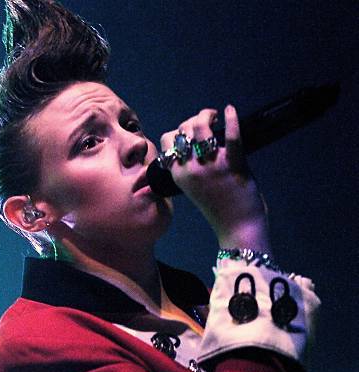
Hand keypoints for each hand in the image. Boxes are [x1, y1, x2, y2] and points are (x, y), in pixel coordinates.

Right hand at [160, 106, 269, 250]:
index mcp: (179, 176)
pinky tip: (231, 111)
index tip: (190, 133)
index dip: (177, 132)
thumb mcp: (194, 188)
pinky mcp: (233, 165)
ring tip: (217, 117)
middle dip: (194, 120)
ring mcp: (211, 167)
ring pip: (201, 127)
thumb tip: (196, 140)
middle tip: (208, 121)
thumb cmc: (219, 208)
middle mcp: (191, 170)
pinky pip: (231, 136)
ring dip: (207, 116)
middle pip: (183, 130)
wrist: (238, 227)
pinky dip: (232, 120)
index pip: (167, 142)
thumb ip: (191, 168)